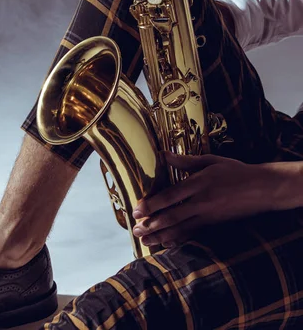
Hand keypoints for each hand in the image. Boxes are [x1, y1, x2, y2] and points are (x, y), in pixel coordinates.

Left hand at [132, 152, 280, 247]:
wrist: (262, 188)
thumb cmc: (235, 171)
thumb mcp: (211, 161)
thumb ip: (185, 161)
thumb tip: (163, 154)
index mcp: (200, 183)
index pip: (170, 197)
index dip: (152, 205)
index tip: (137, 210)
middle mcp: (202, 202)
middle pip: (172, 216)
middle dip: (151, 224)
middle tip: (135, 229)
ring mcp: (208, 216)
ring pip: (180, 229)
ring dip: (160, 236)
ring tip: (144, 241)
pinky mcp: (213, 224)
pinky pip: (192, 234)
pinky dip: (178, 239)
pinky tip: (166, 243)